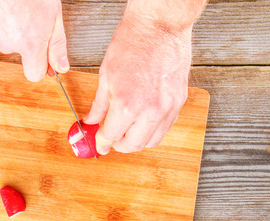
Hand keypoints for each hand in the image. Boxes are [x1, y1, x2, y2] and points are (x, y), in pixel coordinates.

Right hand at [0, 0, 69, 81]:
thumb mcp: (54, 15)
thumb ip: (57, 44)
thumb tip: (61, 67)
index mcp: (29, 44)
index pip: (34, 74)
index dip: (41, 65)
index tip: (46, 54)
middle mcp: (8, 43)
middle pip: (19, 51)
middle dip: (27, 38)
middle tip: (34, 14)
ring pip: (5, 35)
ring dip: (13, 24)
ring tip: (20, 3)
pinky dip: (1, 14)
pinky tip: (7, 1)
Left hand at [84, 12, 192, 153]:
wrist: (159, 26)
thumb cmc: (132, 44)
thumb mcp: (105, 76)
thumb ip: (98, 105)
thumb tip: (90, 121)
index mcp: (127, 105)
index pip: (111, 136)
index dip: (101, 141)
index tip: (98, 142)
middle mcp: (150, 111)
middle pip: (132, 146)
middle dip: (117, 145)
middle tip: (110, 137)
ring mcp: (168, 108)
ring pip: (152, 141)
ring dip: (136, 140)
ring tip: (126, 129)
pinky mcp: (180, 101)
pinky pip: (166, 127)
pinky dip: (152, 130)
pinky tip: (142, 120)